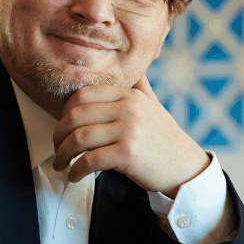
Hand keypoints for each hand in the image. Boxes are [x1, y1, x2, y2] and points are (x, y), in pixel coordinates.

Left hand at [52, 75, 209, 197]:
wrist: (187, 167)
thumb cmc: (165, 140)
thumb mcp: (152, 106)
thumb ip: (139, 86)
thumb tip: (132, 68)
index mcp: (129, 95)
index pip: (82, 95)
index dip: (64, 113)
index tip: (62, 128)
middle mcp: (128, 108)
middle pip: (76, 116)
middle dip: (59, 135)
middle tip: (57, 149)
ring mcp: (129, 130)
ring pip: (79, 138)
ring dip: (63, 155)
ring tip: (61, 165)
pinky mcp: (128, 154)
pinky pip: (89, 160)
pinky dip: (76, 170)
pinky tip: (75, 175)